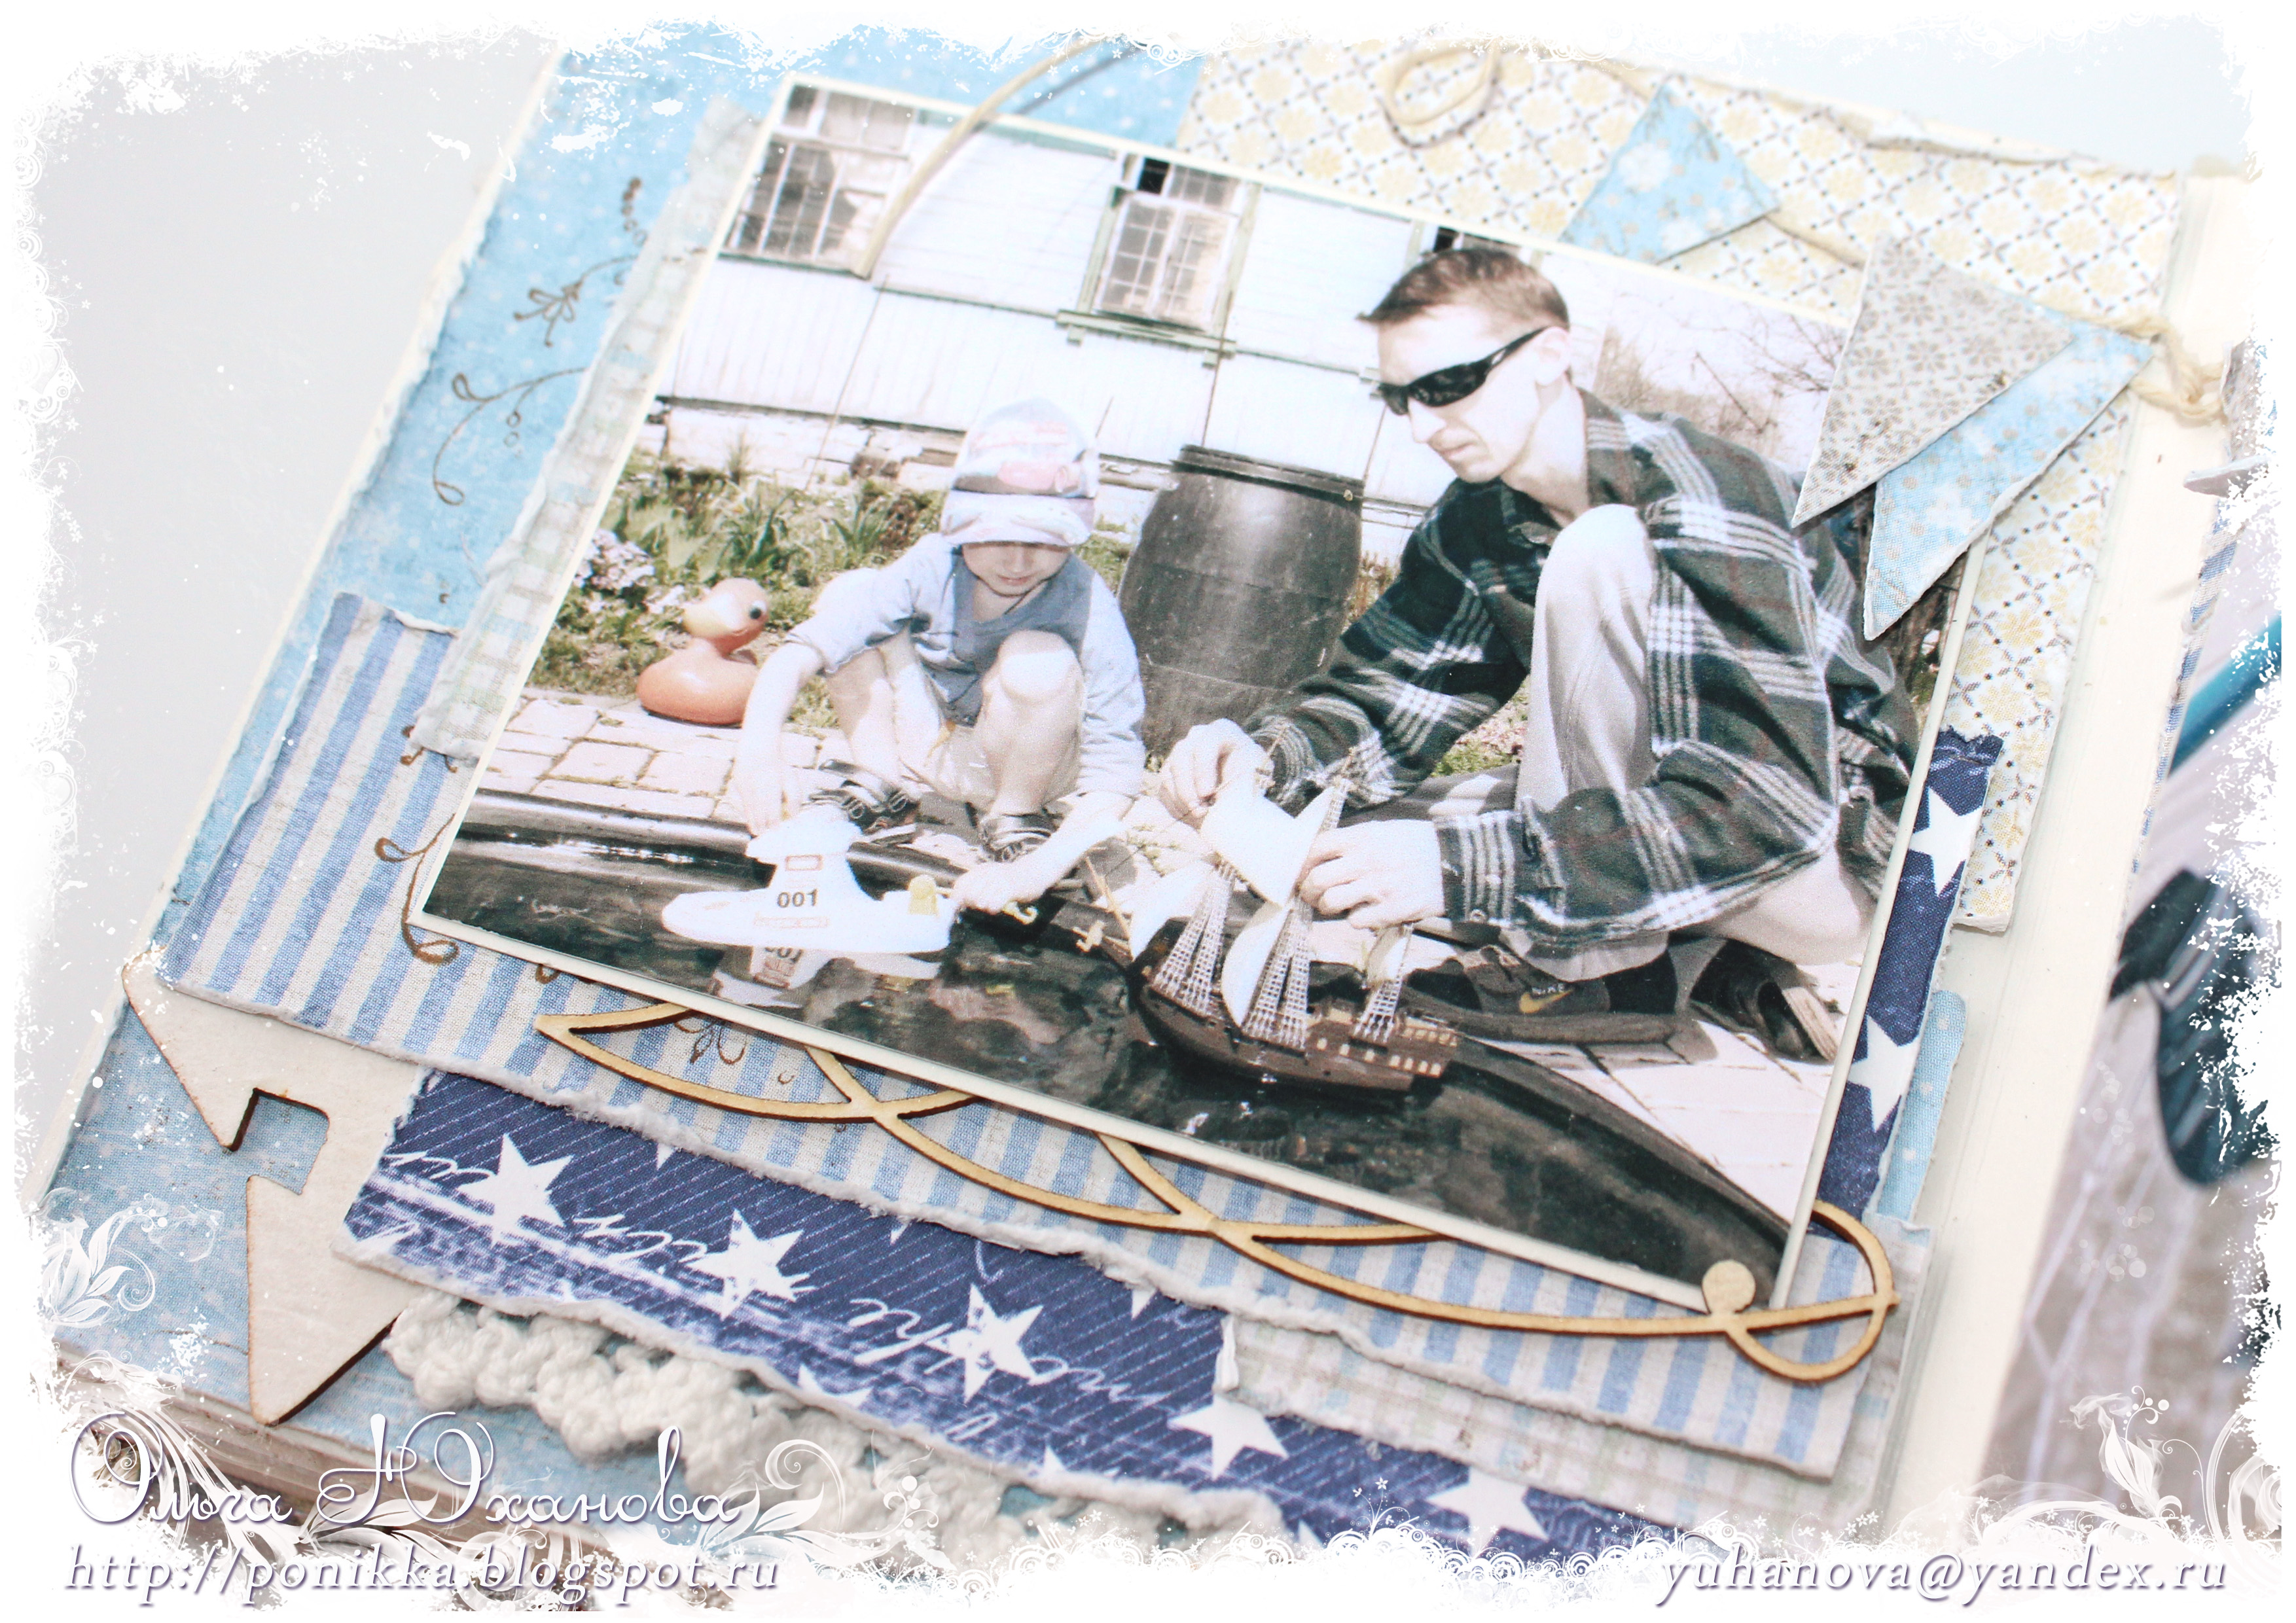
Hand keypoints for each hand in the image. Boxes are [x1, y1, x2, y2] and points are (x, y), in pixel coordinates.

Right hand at [732, 740, 791, 833]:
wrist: (758, 747)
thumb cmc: (777, 765)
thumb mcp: (790, 778)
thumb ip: (794, 797)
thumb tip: (794, 814)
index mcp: (773, 780)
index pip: (773, 803)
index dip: (773, 817)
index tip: (775, 828)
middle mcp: (758, 781)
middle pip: (759, 806)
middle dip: (762, 822)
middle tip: (763, 834)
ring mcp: (745, 781)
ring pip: (748, 804)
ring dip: (751, 819)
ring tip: (755, 831)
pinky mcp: (737, 781)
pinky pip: (738, 799)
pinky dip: (742, 809)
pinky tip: (747, 818)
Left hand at [952, 858, 1049, 917]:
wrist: (1036, 870)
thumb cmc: (1011, 878)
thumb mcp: (992, 877)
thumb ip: (975, 886)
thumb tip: (957, 900)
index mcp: (982, 870)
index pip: (961, 884)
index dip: (957, 897)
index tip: (960, 906)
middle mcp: (988, 873)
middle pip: (969, 895)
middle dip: (972, 904)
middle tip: (983, 904)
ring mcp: (999, 880)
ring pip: (980, 902)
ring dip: (985, 907)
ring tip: (993, 904)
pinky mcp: (1009, 889)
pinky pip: (993, 905)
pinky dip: (993, 909)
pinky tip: (998, 907)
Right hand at [1155, 719, 1268, 824]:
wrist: (1240, 795)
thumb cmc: (1252, 782)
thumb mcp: (1256, 776)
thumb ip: (1245, 776)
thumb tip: (1229, 790)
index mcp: (1223, 732)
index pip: (1206, 742)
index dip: (1203, 768)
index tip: (1207, 793)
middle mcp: (1198, 738)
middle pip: (1182, 754)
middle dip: (1188, 786)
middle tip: (1199, 810)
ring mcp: (1181, 755)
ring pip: (1169, 773)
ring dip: (1182, 799)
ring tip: (1200, 816)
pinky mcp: (1170, 774)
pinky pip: (1164, 789)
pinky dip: (1176, 806)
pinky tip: (1193, 815)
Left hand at [1297, 821, 1445, 929]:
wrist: (1459, 861)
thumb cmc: (1420, 845)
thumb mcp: (1386, 831)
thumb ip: (1356, 841)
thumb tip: (1324, 854)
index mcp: (1363, 838)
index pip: (1316, 848)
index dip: (1301, 863)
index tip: (1301, 872)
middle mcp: (1367, 861)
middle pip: (1317, 879)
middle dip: (1308, 891)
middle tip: (1312, 895)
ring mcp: (1379, 886)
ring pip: (1331, 903)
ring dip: (1329, 907)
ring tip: (1336, 906)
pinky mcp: (1392, 909)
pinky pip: (1356, 921)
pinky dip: (1357, 920)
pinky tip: (1367, 912)